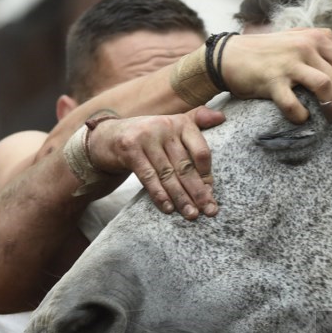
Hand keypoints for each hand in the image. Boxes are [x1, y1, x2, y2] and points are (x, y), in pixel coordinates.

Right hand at [87, 106, 225, 219]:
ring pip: (168, 174)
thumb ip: (198, 120)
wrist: (109, 136)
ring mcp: (146, 137)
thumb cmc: (149, 136)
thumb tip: (222, 118)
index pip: (201, 152)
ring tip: (191, 214)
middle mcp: (165, 126)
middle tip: (210, 211)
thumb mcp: (172, 125)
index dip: (207, 175)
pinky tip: (168, 208)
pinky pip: (148, 176)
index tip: (212, 194)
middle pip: (186, 166)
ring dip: (181, 198)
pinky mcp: (129, 148)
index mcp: (181, 122)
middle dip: (199, 192)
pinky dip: (159, 194)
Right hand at [221, 28, 331, 126]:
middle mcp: (308, 46)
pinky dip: (301, 116)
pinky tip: (301, 119)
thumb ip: (325, 55)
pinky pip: (295, 105)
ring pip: (327, 89)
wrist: (230, 55)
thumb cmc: (269, 54)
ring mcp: (291, 62)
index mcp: (321, 38)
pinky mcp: (273, 79)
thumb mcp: (301, 43)